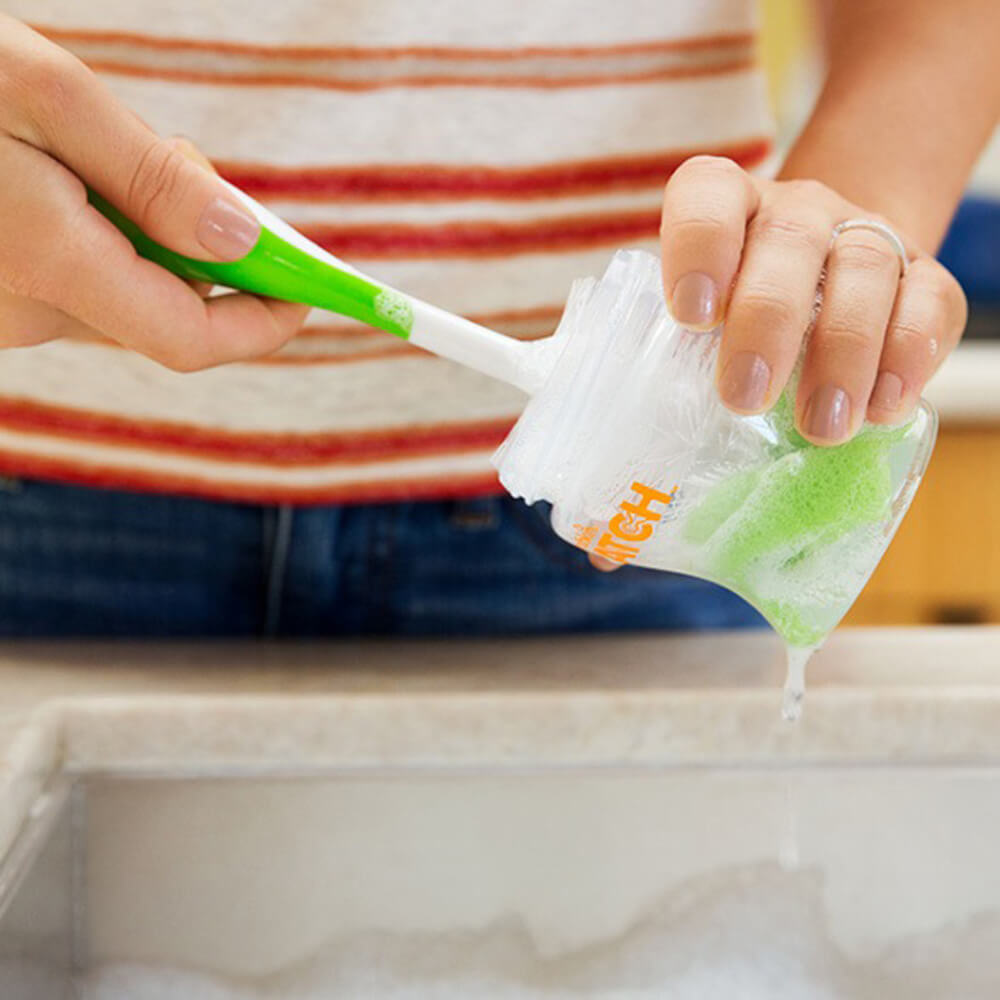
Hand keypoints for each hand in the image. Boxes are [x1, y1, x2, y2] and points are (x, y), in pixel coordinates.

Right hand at [0, 16, 307, 369]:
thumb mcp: (48, 97)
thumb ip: (152, 179)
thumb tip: (244, 242)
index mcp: (51, 267)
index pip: (191, 338)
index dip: (262, 322)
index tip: (308, 291)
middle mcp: (25, 312)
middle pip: (163, 310)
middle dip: (204, 254)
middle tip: (190, 167)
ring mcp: (0, 311)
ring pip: (121, 291)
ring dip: (149, 235)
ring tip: (102, 149)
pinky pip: (77, 279)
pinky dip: (103, 236)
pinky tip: (65, 174)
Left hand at [589, 154, 966, 571]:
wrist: (823, 285)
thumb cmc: (732, 335)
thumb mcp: (683, 360)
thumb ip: (644, 432)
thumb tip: (603, 547)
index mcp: (721, 215)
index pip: (708, 195)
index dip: (698, 244)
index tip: (691, 315)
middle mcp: (791, 214)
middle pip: (787, 238)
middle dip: (766, 320)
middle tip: (745, 398)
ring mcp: (860, 239)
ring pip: (864, 267)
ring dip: (843, 350)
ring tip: (822, 428)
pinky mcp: (921, 277)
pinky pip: (930, 300)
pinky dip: (909, 355)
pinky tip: (883, 408)